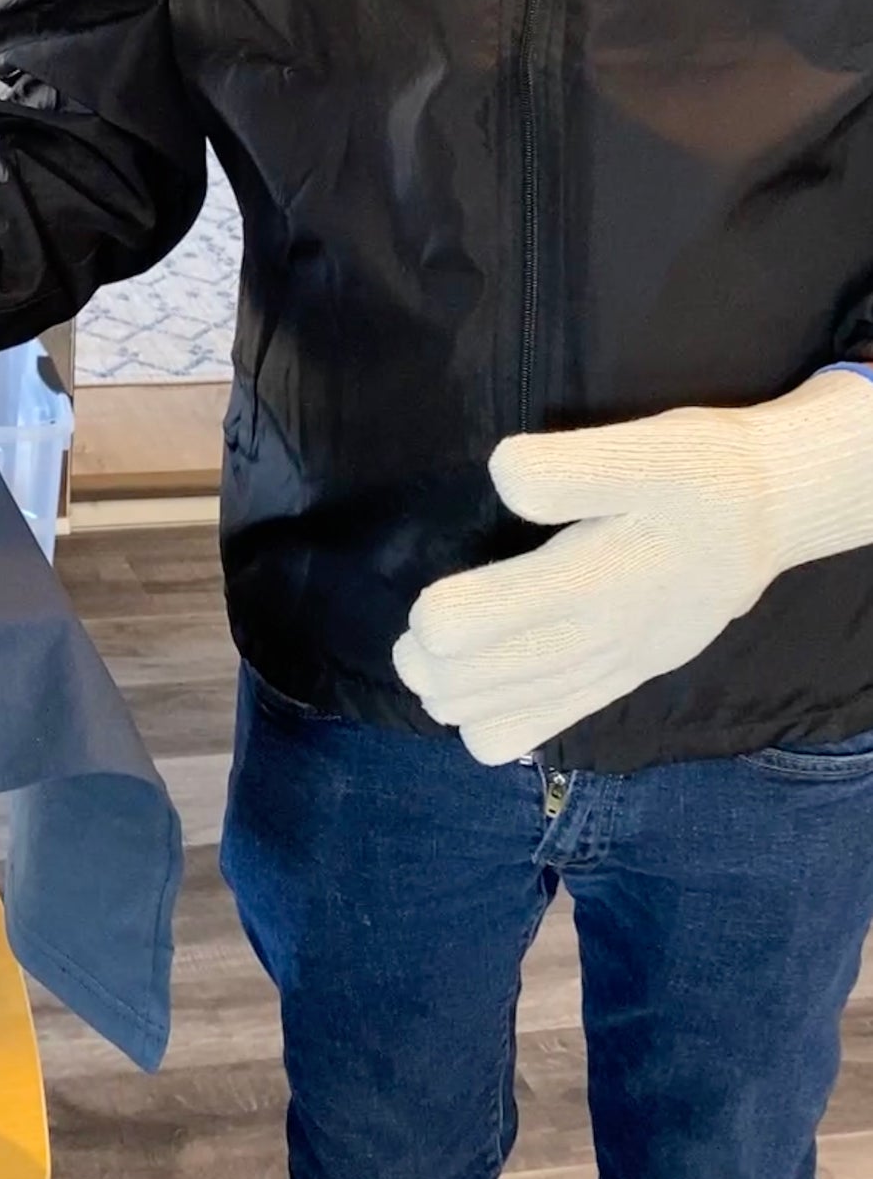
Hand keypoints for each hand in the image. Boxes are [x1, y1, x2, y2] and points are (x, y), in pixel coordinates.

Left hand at [393, 369, 872, 763]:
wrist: (766, 518)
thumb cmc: (696, 472)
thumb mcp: (648, 448)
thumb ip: (572, 467)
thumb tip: (503, 478)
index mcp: (601, 574)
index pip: (501, 616)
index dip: (450, 616)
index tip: (430, 604)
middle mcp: (604, 632)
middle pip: (484, 681)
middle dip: (429, 666)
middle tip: (413, 638)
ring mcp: (611, 666)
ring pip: (502, 715)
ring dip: (452, 692)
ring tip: (436, 659)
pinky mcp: (618, 683)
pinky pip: (538, 730)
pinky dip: (492, 721)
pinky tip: (483, 687)